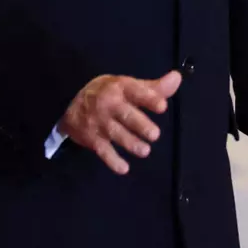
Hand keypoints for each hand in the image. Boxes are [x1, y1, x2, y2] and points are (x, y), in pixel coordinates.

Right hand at [59, 70, 181, 174]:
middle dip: (141, 125)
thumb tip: (177, 78)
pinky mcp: (92, 138)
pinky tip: (123, 169)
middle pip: (127, 115)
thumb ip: (154, 87)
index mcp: (121, 87)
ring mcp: (99, 121)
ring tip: (145, 151)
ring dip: (130, 143)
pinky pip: (103, 151)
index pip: (137, 92)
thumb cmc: (109, 93)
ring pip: (116, 133)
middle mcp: (109, 103)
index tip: (163, 106)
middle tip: (155, 135)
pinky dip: (112, 161)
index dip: (149, 98)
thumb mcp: (128, 85)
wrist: (70, 101)